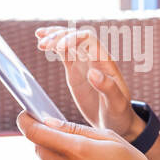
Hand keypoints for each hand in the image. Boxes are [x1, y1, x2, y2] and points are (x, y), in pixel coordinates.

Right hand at [34, 25, 140, 139]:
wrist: (116, 123)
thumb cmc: (120, 114)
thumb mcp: (117, 104)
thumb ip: (107, 88)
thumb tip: (93, 72)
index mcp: (105, 63)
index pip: (89, 40)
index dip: (73, 38)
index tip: (59, 47)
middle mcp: (94, 59)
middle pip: (76, 37)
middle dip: (60, 36)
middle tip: (43, 45)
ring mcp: (84, 64)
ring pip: (68, 42)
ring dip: (54, 38)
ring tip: (39, 40)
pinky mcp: (75, 72)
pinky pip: (64, 54)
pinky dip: (53, 47)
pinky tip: (41, 44)